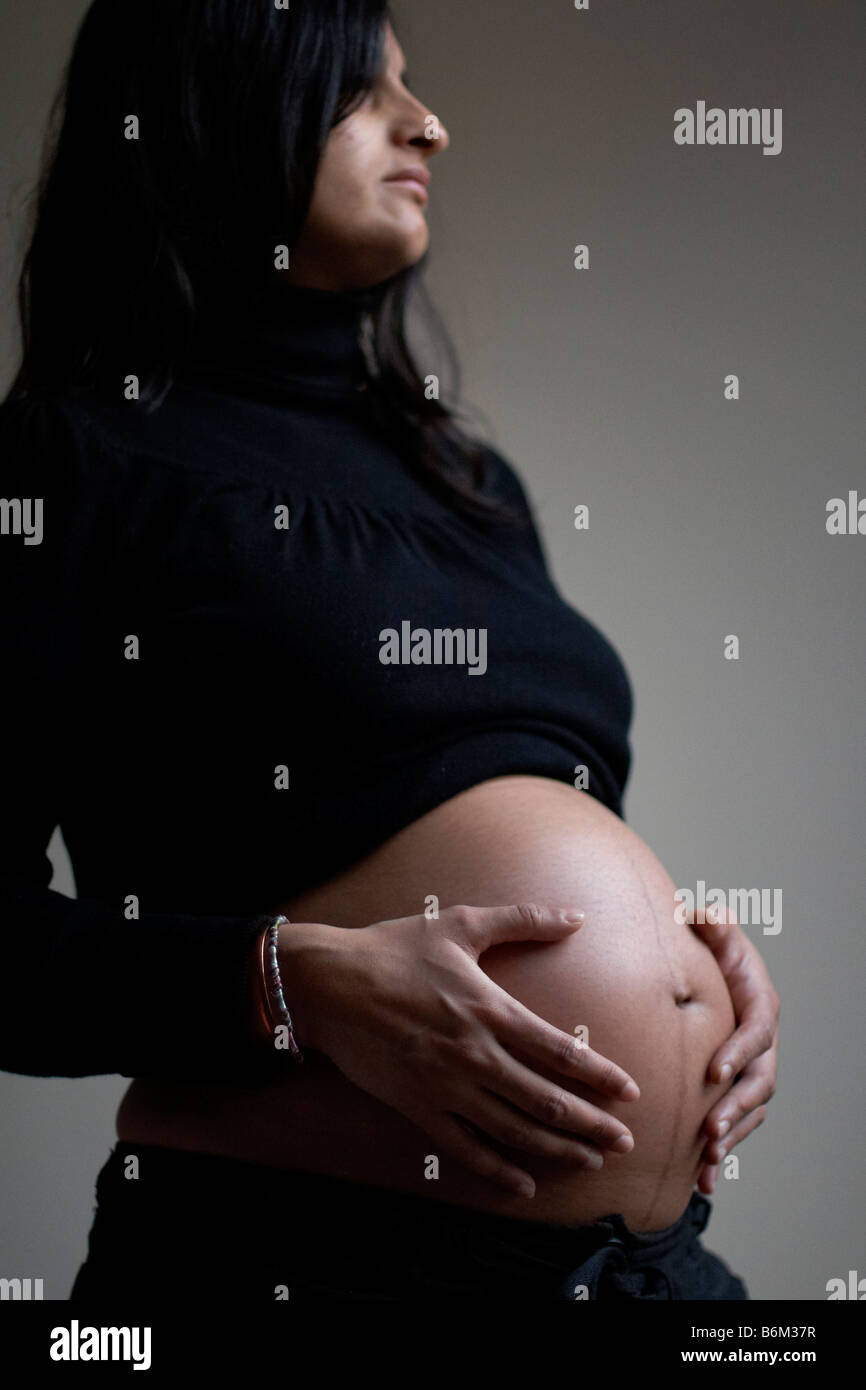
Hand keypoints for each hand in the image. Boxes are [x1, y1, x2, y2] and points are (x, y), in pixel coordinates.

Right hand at [278, 903, 640, 1197]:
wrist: (328, 983)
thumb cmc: (395, 948)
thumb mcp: (460, 924)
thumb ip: (523, 920)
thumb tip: (575, 916)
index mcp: (490, 1010)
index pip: (560, 1052)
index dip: (600, 1076)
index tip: (629, 1092)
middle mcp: (474, 1054)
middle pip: (545, 1100)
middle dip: (591, 1124)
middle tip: (624, 1142)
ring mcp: (445, 1086)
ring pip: (512, 1130)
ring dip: (555, 1149)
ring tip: (588, 1162)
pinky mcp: (417, 1107)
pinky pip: (464, 1148)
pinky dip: (496, 1170)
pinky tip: (522, 1184)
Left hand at [686, 903, 779, 1193]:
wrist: (708, 968)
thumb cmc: (711, 947)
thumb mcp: (713, 928)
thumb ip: (710, 922)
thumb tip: (700, 911)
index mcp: (758, 1003)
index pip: (756, 1032)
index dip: (738, 1053)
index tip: (713, 1072)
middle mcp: (762, 1041)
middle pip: (758, 1081)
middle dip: (736, 1108)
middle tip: (710, 1130)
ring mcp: (753, 1068)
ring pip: (751, 1111)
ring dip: (732, 1137)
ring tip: (707, 1162)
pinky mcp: (737, 1089)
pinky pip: (738, 1124)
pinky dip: (723, 1154)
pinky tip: (702, 1181)